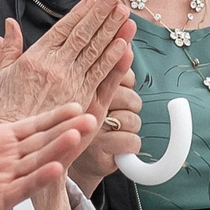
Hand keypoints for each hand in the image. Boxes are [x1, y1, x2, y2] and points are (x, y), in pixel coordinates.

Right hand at [0, 0, 130, 127]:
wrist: (16, 147)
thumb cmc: (5, 115)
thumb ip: (7, 50)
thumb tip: (8, 27)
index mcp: (36, 58)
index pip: (62, 29)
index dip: (79, 13)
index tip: (92, 1)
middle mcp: (56, 67)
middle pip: (84, 35)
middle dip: (101, 14)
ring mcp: (72, 83)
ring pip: (96, 51)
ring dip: (113, 31)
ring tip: (125, 15)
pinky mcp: (84, 101)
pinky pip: (102, 76)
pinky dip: (114, 60)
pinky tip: (125, 46)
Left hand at [0, 63, 95, 209]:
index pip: (33, 126)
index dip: (54, 116)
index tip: (77, 105)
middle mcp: (6, 159)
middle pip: (42, 143)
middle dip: (66, 131)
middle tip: (92, 118)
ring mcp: (4, 180)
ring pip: (37, 163)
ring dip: (58, 150)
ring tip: (78, 136)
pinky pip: (21, 188)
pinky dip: (37, 179)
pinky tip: (54, 169)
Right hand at [72, 72, 140, 195]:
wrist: (76, 162)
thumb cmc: (89, 125)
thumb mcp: (97, 95)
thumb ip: (110, 72)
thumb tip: (127, 47)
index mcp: (84, 88)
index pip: (115, 72)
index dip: (124, 74)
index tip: (123, 68)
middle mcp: (85, 106)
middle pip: (130, 97)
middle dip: (132, 106)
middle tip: (119, 113)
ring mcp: (90, 129)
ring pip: (133, 120)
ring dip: (131, 128)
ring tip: (117, 130)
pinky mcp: (99, 150)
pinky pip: (132, 141)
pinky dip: (131, 145)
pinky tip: (119, 146)